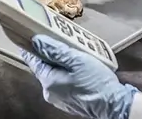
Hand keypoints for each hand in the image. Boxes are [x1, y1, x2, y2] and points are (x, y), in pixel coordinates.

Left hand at [21, 35, 136, 118]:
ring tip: (70, 50)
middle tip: (55, 38)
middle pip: (44, 67)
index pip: (32, 61)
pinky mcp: (69, 101)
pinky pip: (62, 82)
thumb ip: (55, 50)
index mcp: (48, 81)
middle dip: (48, 53)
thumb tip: (36, 41)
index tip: (27, 35)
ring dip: (59, 63)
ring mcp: (59, 99)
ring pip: (54, 75)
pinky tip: (76, 66)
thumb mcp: (76, 60)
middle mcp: (50, 92)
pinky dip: (66, 73)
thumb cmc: (95, 82)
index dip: (30, 47)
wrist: (113, 106)